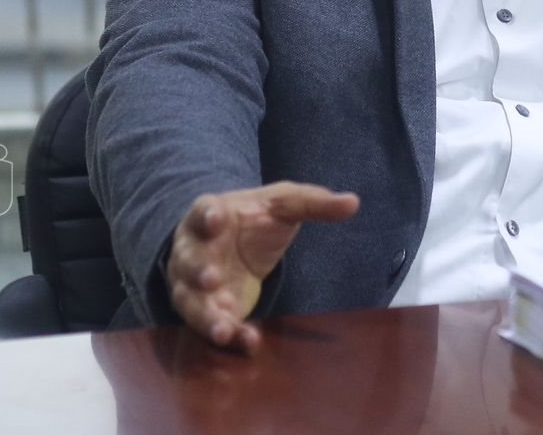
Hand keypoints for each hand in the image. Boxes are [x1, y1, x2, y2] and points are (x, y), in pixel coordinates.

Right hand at [167, 181, 358, 351]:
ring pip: (191, 300)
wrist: (232, 243)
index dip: (208, 216)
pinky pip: (210, 324)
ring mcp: (194, 283)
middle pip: (188, 260)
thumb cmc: (253, 219)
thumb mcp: (283, 205)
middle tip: (210, 280)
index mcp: (211, 214)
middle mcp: (195, 249)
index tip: (215, 220)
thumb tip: (353, 202)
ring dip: (205, 315)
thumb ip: (313, 202)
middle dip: (198, 270)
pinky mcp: (205, 310)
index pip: (203, 210)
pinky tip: (249, 341)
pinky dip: (229, 334)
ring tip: (223, 330)